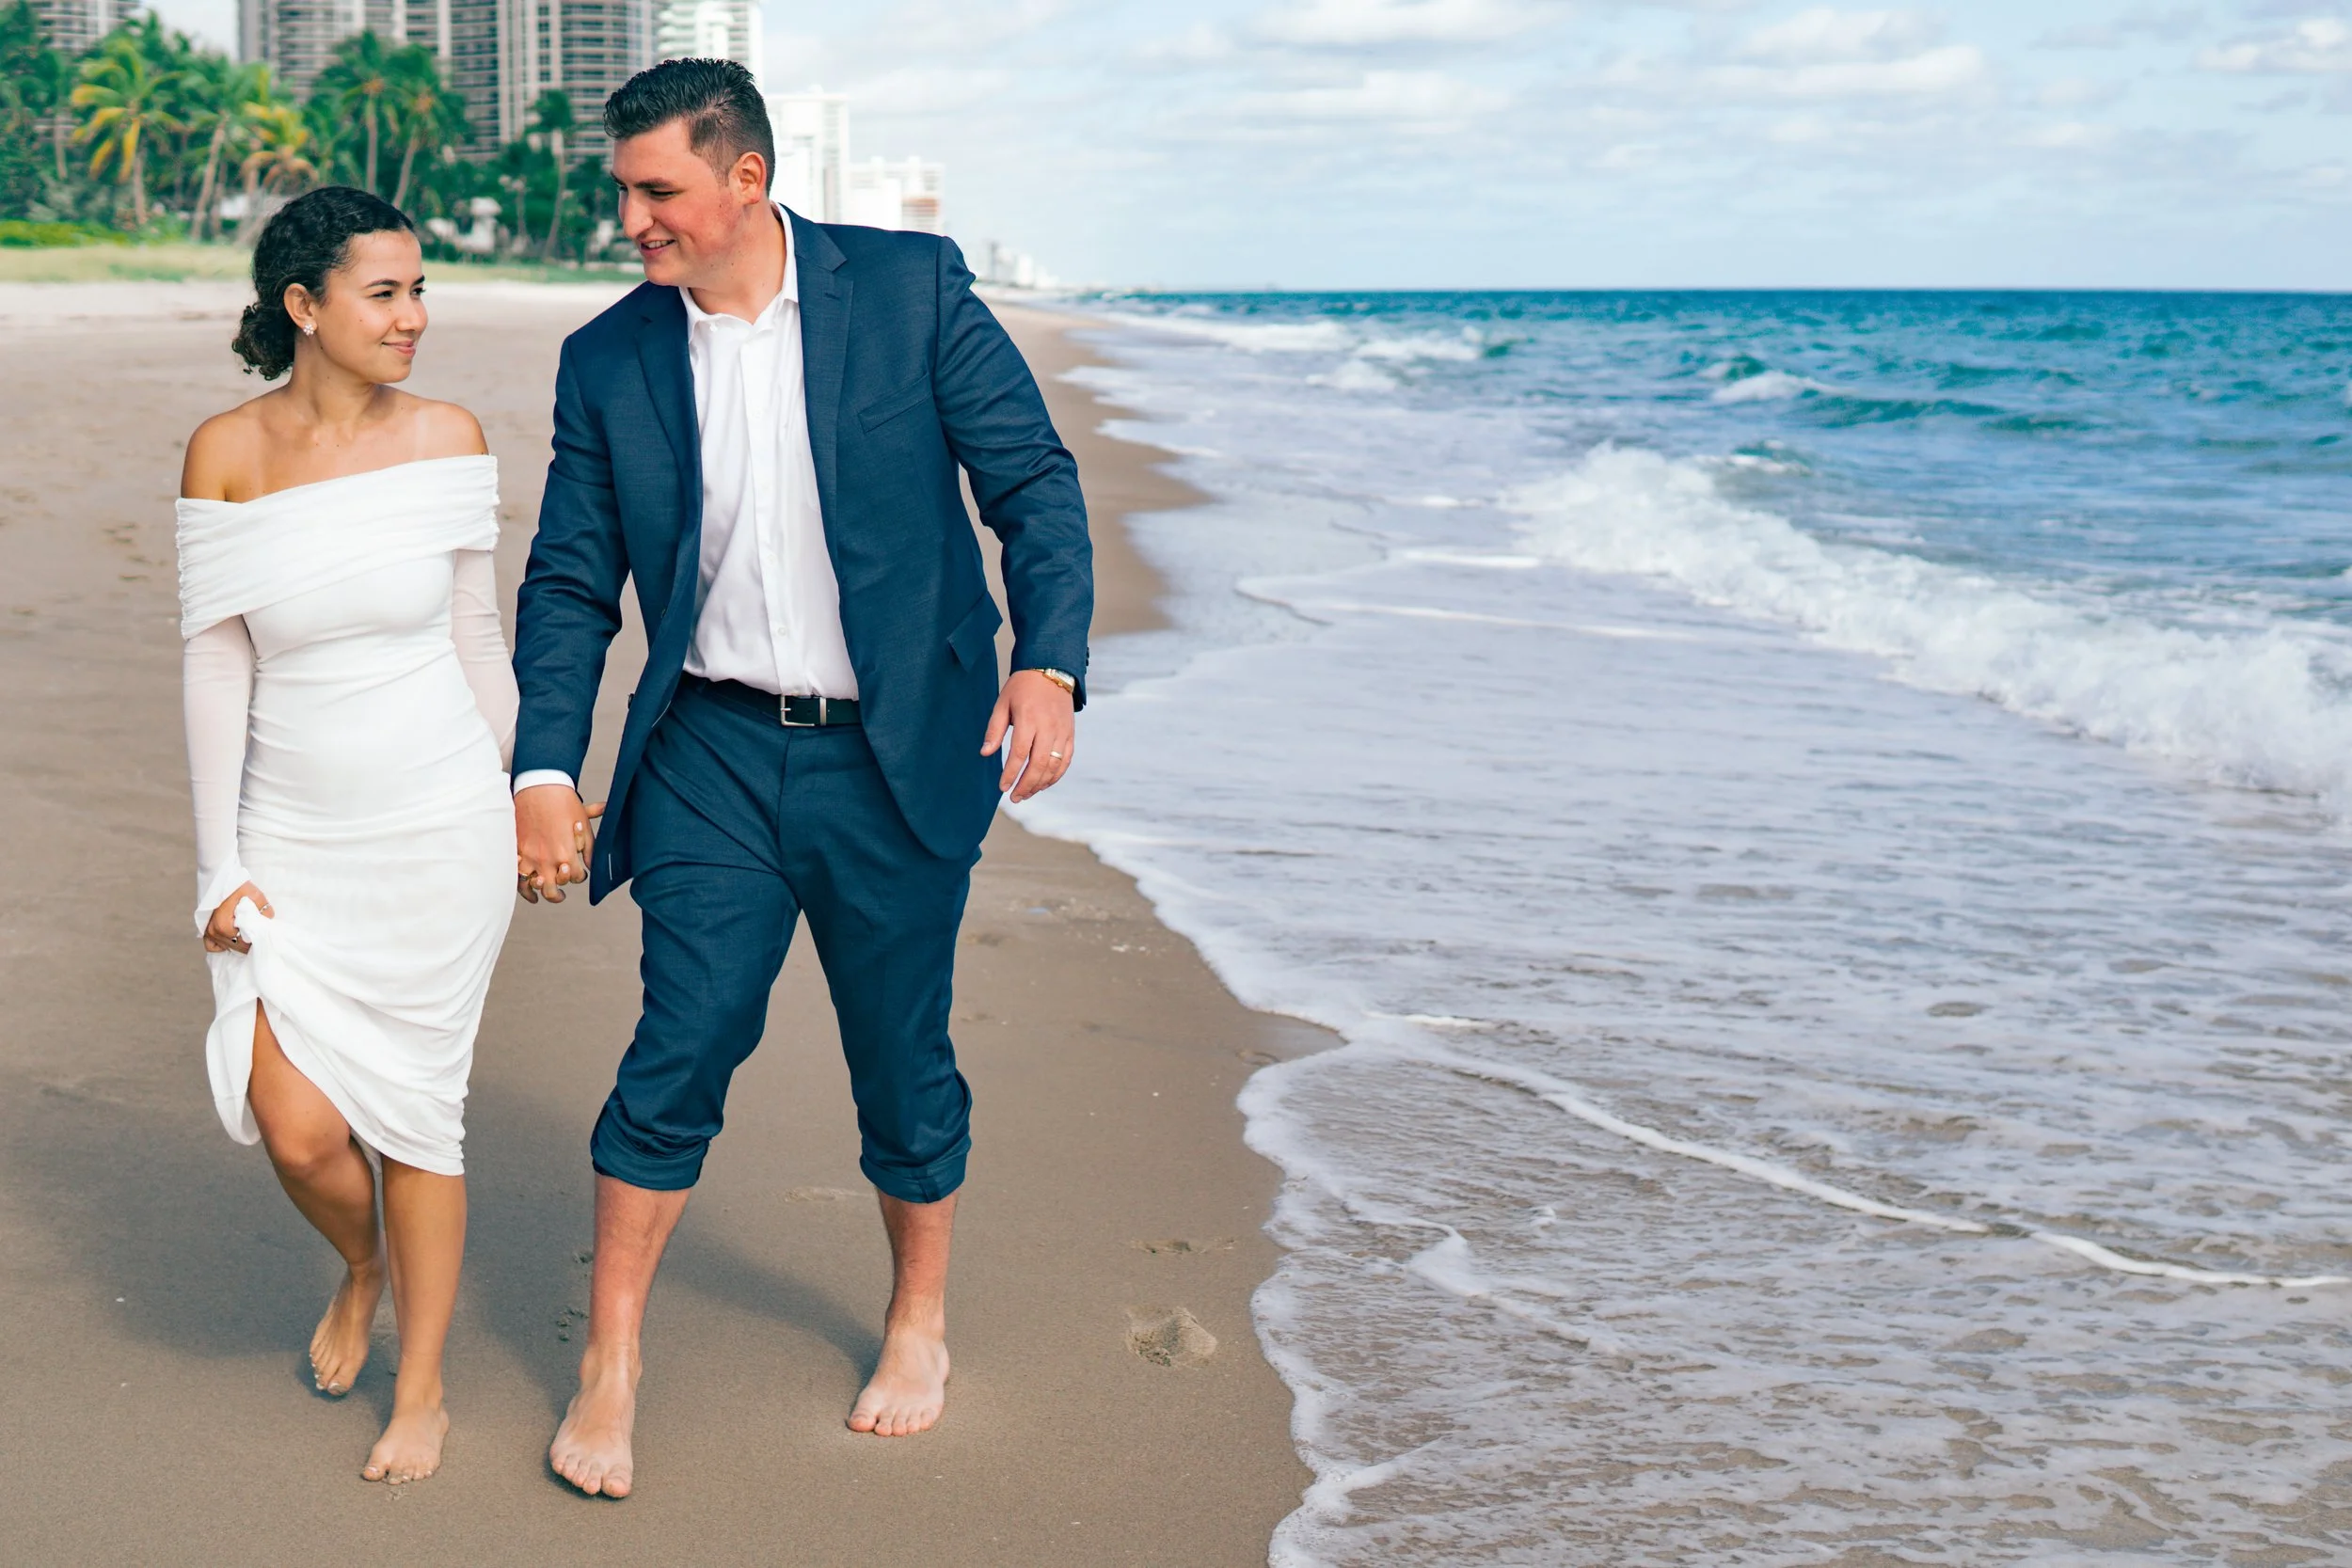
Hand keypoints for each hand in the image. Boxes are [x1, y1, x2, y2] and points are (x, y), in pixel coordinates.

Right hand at [203, 881, 271, 952]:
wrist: (220, 877)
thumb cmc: (236, 885)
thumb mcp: (255, 895)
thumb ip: (265, 910)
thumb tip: (269, 922)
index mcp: (223, 926)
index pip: (244, 944)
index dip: (256, 941)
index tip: (264, 935)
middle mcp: (213, 932)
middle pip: (235, 947)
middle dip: (248, 944)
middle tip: (259, 935)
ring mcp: (207, 931)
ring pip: (226, 947)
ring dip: (237, 944)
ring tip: (248, 935)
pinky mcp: (204, 929)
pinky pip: (212, 946)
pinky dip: (222, 945)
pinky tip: (233, 938)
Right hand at [516, 784, 602, 903]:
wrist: (539, 788)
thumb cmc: (564, 803)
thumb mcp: (584, 824)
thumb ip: (589, 846)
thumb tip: (594, 862)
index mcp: (566, 855)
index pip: (575, 877)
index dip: (578, 876)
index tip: (577, 873)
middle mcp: (547, 861)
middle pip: (554, 890)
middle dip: (559, 894)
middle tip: (560, 894)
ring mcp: (529, 858)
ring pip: (534, 887)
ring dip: (540, 892)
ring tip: (544, 892)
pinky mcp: (516, 852)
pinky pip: (517, 878)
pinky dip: (523, 888)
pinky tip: (529, 889)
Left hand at [982, 670, 1076, 802]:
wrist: (1052, 670)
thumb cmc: (1022, 687)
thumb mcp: (1003, 704)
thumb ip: (994, 730)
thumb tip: (985, 753)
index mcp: (1029, 719)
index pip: (1020, 753)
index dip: (1010, 773)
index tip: (1002, 787)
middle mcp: (1048, 727)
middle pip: (1039, 764)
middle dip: (1026, 784)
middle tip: (1014, 797)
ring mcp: (1062, 732)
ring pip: (1054, 766)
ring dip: (1040, 784)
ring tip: (1026, 793)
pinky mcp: (1070, 735)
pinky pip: (1065, 761)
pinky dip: (1055, 776)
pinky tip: (1043, 784)